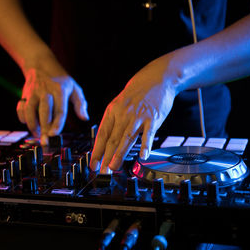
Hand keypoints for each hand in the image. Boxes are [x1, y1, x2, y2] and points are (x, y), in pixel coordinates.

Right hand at [16, 66, 88, 144]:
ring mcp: (33, 92)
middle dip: (44, 128)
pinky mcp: (24, 94)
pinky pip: (20, 108)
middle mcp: (46, 91)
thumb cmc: (60, 80)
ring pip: (29, 110)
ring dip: (32, 124)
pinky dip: (22, 117)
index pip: (60, 110)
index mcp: (60, 90)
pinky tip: (28, 123)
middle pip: (44, 112)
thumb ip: (80, 104)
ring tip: (37, 134)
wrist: (40, 64)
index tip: (54, 135)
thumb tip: (85, 118)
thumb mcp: (74, 88)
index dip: (57, 123)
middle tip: (45, 141)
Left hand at [89, 58, 178, 173]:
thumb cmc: (136, 94)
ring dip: (119, 154)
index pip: (102, 134)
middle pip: (112, 139)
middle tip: (102, 171)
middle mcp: (123, 114)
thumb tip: (104, 141)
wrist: (156, 78)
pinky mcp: (153, 118)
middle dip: (105, 157)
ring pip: (127, 138)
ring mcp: (138, 116)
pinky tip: (142, 156)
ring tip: (114, 167)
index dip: (96, 150)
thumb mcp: (119, 104)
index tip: (92, 164)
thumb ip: (113, 122)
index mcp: (112, 111)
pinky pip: (148, 134)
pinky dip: (145, 145)